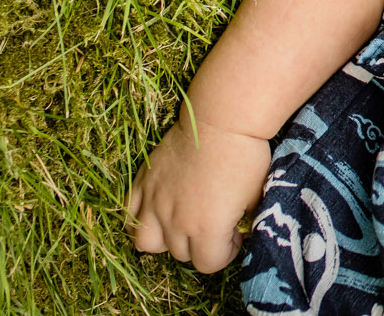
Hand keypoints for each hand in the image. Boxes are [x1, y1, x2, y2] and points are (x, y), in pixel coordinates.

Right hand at [125, 107, 270, 272]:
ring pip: (146, 242)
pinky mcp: (143, 183)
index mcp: (206, 228)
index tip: (233, 234)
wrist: (221, 119)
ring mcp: (154, 202)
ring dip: (164, 239)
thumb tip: (243, 229)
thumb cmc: (245, 156)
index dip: (225, 252)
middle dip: (199, 243)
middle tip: (214, 221)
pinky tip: (156, 210)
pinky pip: (127, 214)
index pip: (209, 265)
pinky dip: (138, 218)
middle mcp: (175, 221)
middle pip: (181, 255)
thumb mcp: (256, 194)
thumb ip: (246, 220)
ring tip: (181, 222)